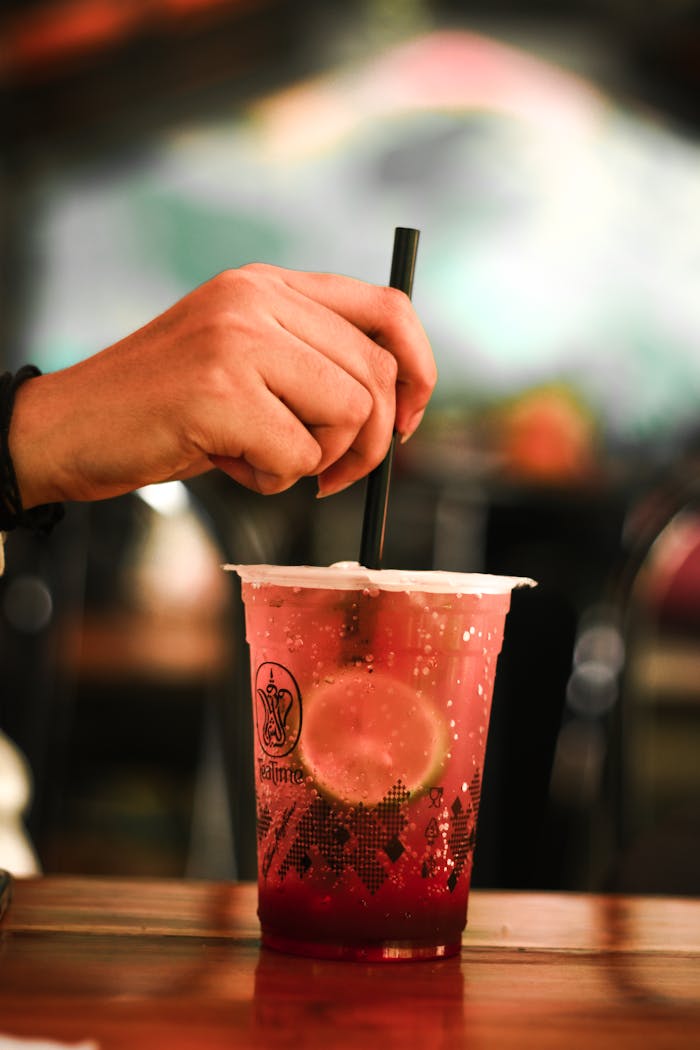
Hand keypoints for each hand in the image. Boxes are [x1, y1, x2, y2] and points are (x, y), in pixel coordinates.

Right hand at [10, 264, 435, 507]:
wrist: (68, 427)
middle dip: (371, 444)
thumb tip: (394, 409)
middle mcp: (257, 299)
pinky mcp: (219, 390)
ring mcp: (238, 339)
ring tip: (259, 458)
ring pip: (348, 415)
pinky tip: (229, 464)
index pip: (388, 308)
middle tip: (334, 476)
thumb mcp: (241, 364)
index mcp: (268, 284)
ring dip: (316, 461)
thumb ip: (309, 365)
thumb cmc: (162, 408)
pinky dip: (273, 479)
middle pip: (376, 375)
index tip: (409, 421)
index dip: (419, 369)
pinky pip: (298, 456)